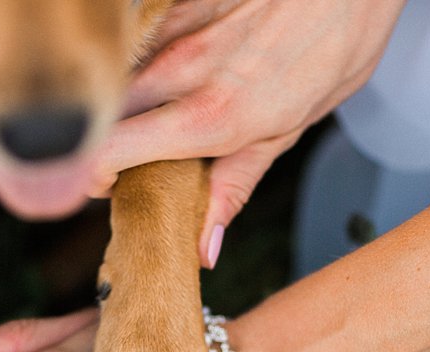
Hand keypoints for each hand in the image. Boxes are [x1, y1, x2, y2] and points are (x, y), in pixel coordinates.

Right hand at [93, 0, 403, 265]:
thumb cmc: (336, 42)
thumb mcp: (293, 127)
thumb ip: (236, 184)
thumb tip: (204, 248)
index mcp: (213, 117)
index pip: (107, 153)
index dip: (92, 177)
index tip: (108, 185)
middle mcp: (184, 71)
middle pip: (103, 119)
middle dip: (105, 142)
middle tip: (134, 153)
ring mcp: (176, 30)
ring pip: (116, 80)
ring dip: (123, 104)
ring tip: (156, 109)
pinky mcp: (176, 2)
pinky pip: (137, 43)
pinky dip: (142, 64)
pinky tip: (171, 68)